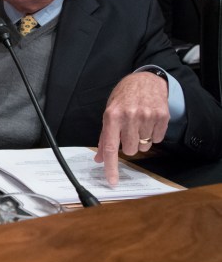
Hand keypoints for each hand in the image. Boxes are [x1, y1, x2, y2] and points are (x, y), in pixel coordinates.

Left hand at [94, 71, 168, 185]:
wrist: (146, 80)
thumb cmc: (124, 97)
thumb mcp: (109, 112)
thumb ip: (105, 136)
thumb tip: (99, 158)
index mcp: (112, 116)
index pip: (110, 147)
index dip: (111, 166)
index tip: (112, 181)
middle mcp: (130, 116)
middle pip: (130, 150)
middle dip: (128, 145)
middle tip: (128, 132)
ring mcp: (147, 116)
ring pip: (144, 146)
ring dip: (141, 140)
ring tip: (139, 124)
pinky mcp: (162, 117)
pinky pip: (157, 139)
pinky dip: (153, 135)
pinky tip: (149, 122)